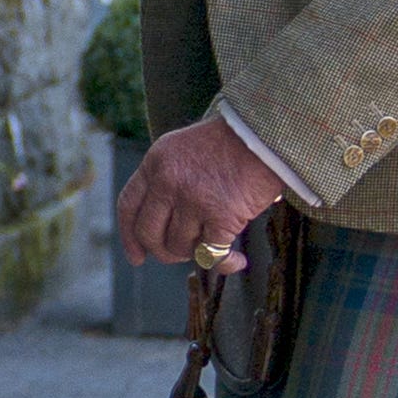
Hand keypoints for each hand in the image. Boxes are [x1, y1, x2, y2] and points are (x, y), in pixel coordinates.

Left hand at [118, 110, 290, 271]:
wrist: (268, 133)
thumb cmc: (234, 141)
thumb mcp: (185, 148)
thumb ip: (169, 178)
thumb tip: (165, 224)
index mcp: (156, 162)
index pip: (129, 206)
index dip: (129, 237)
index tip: (137, 257)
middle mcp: (167, 181)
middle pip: (149, 234)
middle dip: (163, 251)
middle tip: (180, 255)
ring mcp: (192, 199)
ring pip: (180, 246)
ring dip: (197, 252)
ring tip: (215, 243)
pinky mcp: (220, 216)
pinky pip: (213, 255)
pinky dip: (225, 264)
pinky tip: (237, 261)